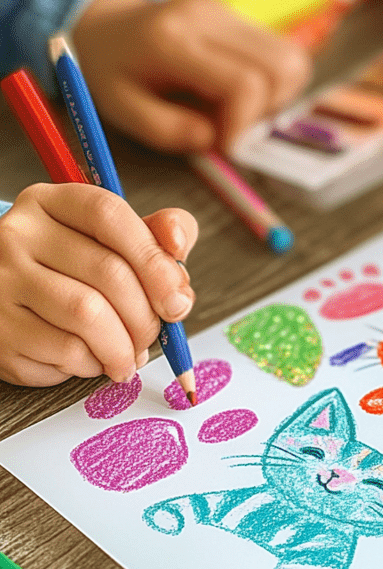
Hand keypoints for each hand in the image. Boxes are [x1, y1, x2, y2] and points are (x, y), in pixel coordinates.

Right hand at [0, 183, 197, 386]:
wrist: (8, 303)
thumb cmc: (73, 272)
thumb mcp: (113, 243)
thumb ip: (155, 238)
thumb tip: (178, 244)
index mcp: (51, 203)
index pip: (109, 216)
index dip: (154, 261)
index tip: (178, 299)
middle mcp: (18, 235)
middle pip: (108, 272)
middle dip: (146, 316)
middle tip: (153, 335)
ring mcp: (1, 281)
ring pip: (88, 316)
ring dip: (123, 346)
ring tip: (129, 355)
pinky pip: (65, 352)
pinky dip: (93, 364)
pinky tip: (93, 359)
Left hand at [71, 0, 310, 153]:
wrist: (101, 25)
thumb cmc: (111, 73)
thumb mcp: (125, 112)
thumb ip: (173, 132)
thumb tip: (218, 139)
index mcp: (175, 40)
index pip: (246, 83)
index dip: (245, 125)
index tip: (227, 148)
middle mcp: (208, 16)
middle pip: (283, 66)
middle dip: (269, 110)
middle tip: (236, 129)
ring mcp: (225, 12)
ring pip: (292, 59)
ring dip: (278, 97)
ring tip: (240, 113)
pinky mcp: (235, 17)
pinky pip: (280, 54)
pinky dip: (273, 84)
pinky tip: (240, 97)